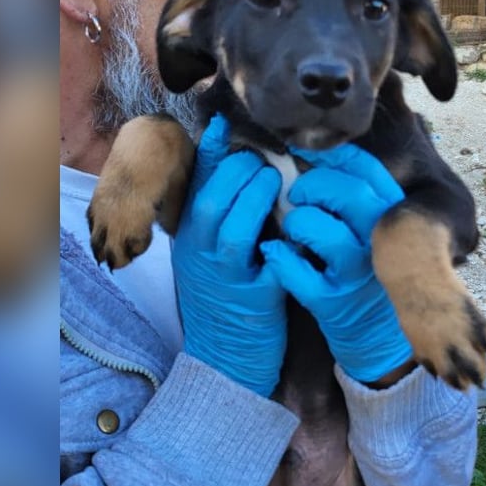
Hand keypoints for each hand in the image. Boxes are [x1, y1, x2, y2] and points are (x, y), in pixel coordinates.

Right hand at [173, 115, 284, 396]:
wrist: (222, 360)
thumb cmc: (221, 297)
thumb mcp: (207, 252)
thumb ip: (218, 213)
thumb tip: (230, 165)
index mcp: (189, 239)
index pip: (194, 188)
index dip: (210, 153)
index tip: (225, 125)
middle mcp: (200, 256)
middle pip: (212, 202)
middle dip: (240, 172)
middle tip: (263, 162)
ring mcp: (225, 278)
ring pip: (234, 229)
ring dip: (257, 198)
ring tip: (276, 183)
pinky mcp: (254, 301)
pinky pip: (269, 264)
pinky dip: (284, 242)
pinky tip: (297, 228)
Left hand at [260, 144, 413, 383]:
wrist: (375, 336)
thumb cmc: (364, 268)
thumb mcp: (372, 229)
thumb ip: (353, 194)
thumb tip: (310, 150)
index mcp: (391, 216)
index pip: (368, 170)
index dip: (333, 155)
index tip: (306, 152)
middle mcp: (381, 243)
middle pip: (352, 194)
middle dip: (316, 184)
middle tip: (297, 192)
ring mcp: (359, 275)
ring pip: (329, 234)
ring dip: (300, 221)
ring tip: (291, 225)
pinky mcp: (335, 304)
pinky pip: (303, 276)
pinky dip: (282, 260)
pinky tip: (275, 252)